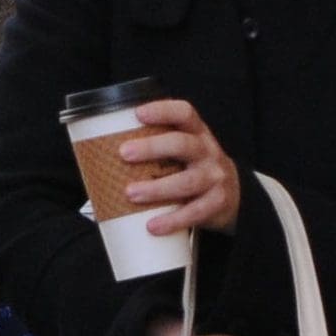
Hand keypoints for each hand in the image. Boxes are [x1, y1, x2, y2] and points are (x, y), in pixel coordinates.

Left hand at [118, 97, 240, 235]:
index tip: (138, 113)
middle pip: (182, 144)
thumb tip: (101, 163)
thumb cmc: (194, 171)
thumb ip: (156, 153)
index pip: (184, 114)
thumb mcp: (182, 154)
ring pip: (186, 181)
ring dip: (156, 188)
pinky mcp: (217, 203)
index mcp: (197, 134)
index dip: (163, 110)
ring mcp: (214, 178)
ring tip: (131, 193)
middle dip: (152, 147)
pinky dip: (172, 220)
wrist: (233, 196)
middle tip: (124, 153)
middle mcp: (207, 152)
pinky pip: (195, 212)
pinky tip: (152, 225)